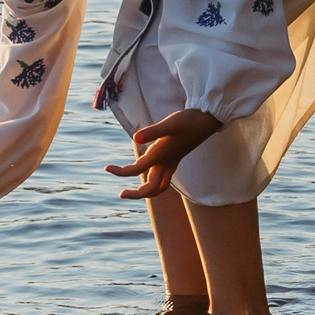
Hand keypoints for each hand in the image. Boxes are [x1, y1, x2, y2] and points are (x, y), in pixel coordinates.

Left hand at [105, 108, 222, 199]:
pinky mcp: (176, 158)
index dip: (120, 172)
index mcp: (162, 155)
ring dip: (147, 191)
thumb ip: (152, 132)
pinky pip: (164, 178)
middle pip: (152, 188)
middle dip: (136, 194)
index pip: (137, 170)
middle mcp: (167, 163)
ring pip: (160, 186)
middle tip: (120, 194)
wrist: (208, 120)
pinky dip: (154, 182)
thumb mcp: (169, 123)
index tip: (106, 168)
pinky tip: (147, 172)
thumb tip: (136, 139)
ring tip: (133, 192)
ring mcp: (173, 162)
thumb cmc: (188, 120)